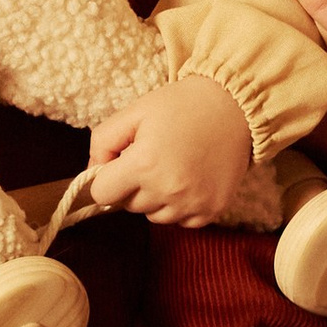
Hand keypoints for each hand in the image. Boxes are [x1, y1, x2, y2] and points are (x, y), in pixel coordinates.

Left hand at [87, 76, 255, 227]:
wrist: (235, 106)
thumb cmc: (181, 106)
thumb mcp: (134, 112)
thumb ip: (102, 141)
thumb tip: (91, 172)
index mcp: (143, 165)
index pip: (102, 194)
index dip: (107, 177)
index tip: (122, 162)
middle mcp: (167, 191)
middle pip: (128, 205)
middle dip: (132, 184)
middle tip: (153, 156)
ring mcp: (191, 204)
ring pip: (153, 216)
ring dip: (155, 197)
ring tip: (174, 166)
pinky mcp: (211, 211)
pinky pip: (180, 221)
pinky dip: (180, 205)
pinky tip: (190, 178)